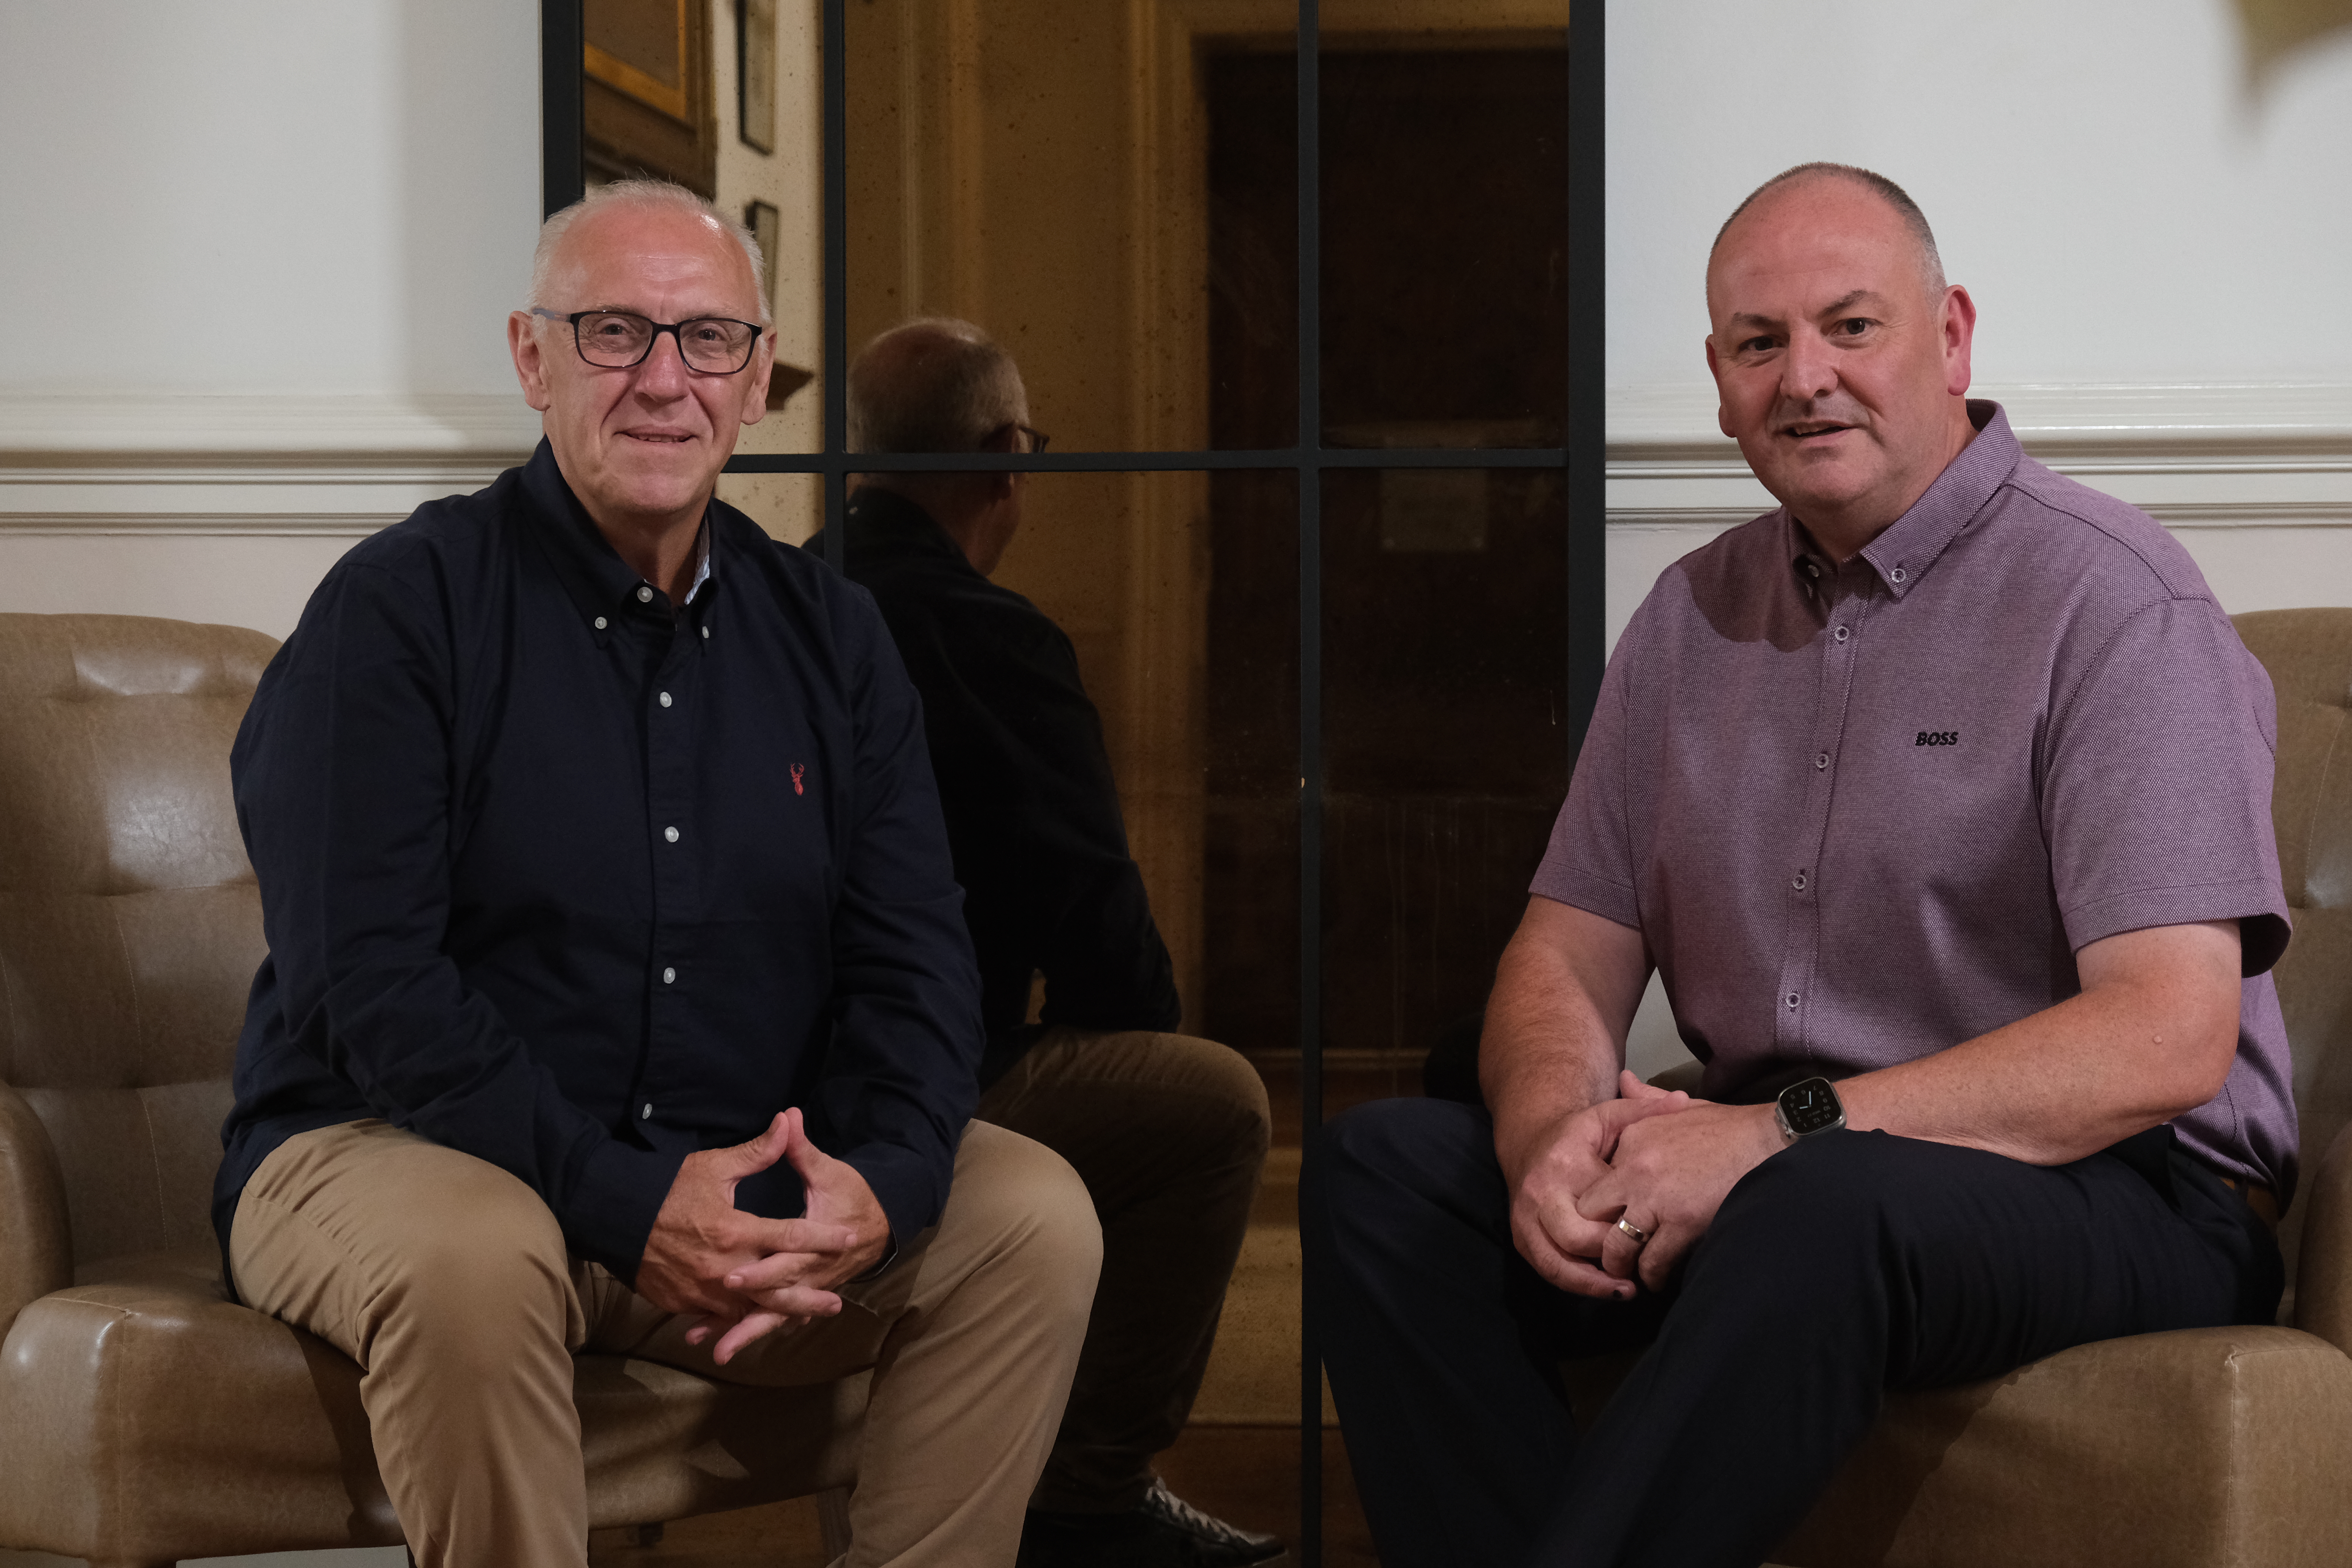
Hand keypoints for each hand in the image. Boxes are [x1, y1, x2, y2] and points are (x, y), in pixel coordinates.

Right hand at [637, 1109, 867, 1360]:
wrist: (615, 1219)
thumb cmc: (665, 1189)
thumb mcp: (712, 1166)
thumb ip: (755, 1153)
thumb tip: (788, 1123)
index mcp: (735, 1230)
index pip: (790, 1235)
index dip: (823, 1237)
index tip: (849, 1238)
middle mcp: (724, 1266)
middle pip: (777, 1288)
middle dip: (808, 1297)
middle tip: (837, 1303)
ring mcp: (703, 1289)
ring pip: (750, 1310)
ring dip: (779, 1315)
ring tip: (806, 1317)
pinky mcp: (684, 1302)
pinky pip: (718, 1317)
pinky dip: (740, 1322)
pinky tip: (757, 1325)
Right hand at [1506, 1069, 1694, 1300]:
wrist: (1529, 1141)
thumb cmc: (1577, 1134)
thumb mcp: (1608, 1116)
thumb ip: (1644, 1110)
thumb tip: (1683, 1102)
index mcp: (1565, 1164)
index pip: (1598, 1205)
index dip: (1627, 1225)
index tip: (1657, 1236)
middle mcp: (1540, 1194)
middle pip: (1575, 1238)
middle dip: (1610, 1256)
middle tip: (1643, 1266)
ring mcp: (1525, 1218)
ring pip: (1556, 1262)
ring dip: (1593, 1283)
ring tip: (1628, 1291)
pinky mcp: (1521, 1236)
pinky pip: (1547, 1269)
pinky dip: (1576, 1284)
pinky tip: (1606, 1291)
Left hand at [1574, 1099, 1783, 1290]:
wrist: (1770, 1141)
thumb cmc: (1728, 1128)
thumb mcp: (1681, 1107)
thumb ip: (1646, 1099)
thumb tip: (1623, 1079)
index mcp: (1632, 1138)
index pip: (1595, 1179)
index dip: (1601, 1203)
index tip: (1609, 1217)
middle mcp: (1635, 1168)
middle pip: (1593, 1212)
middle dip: (1597, 1235)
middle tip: (1610, 1252)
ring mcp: (1656, 1197)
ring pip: (1618, 1244)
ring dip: (1622, 1263)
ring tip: (1631, 1273)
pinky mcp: (1682, 1222)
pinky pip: (1653, 1261)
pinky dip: (1653, 1275)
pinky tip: (1659, 1279)